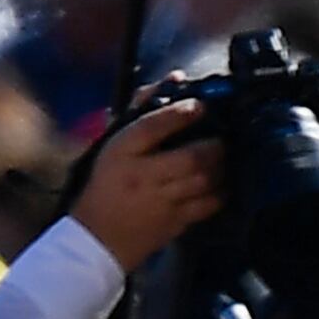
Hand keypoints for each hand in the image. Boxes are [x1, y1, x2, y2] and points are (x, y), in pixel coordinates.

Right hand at [74, 98, 225, 267]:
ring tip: (223, 158)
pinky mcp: (174, 224)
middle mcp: (143, 176)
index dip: (180, 112)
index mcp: (121, 152)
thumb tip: (178, 79)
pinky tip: (221, 182)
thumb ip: (144, 109)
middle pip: (190, 158)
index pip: (152, 126)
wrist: (96, 239)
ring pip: (204, 182)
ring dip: (220, 167)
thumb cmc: (106, 184)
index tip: (199, 105)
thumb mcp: (114, 143)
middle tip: (222, 138)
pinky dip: (220, 192)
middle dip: (214, 145)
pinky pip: (207, 205)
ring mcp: (161, 203)